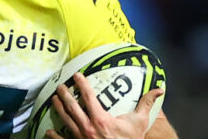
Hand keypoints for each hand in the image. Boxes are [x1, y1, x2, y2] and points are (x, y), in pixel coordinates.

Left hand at [47, 72, 164, 138]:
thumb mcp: (139, 123)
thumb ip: (145, 105)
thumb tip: (158, 90)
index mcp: (101, 119)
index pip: (88, 96)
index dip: (82, 84)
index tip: (76, 75)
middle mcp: (88, 127)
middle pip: (72, 107)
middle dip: (65, 95)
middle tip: (60, 86)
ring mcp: (81, 138)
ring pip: (66, 119)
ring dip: (58, 109)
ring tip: (53, 99)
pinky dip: (55, 136)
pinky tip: (49, 131)